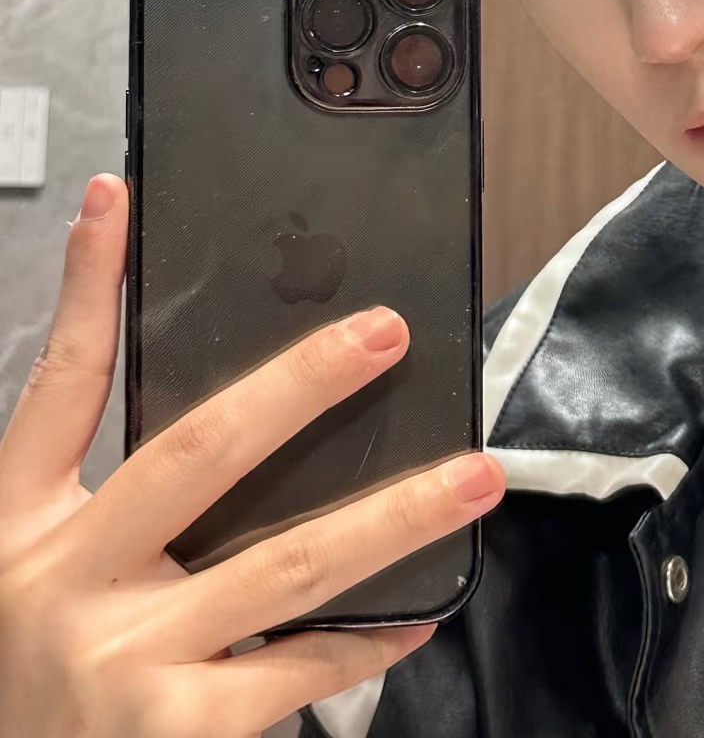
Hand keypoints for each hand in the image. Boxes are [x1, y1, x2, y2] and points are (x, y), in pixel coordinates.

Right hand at [0, 172, 504, 737]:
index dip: (86, 285)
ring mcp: (117, 658)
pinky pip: (298, 668)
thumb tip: (247, 426)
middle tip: (387, 332)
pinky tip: (418, 616)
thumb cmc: (29, 688)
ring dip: (396, 513)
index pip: (60, 383)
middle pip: (200, 450)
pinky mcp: (171, 730)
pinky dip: (364, 642)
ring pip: (288, 563)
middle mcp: (61, 581)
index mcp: (19, 530)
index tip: (119, 200)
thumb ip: (117, 510)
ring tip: (475, 476)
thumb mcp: (31, 582)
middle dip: (302, 383)